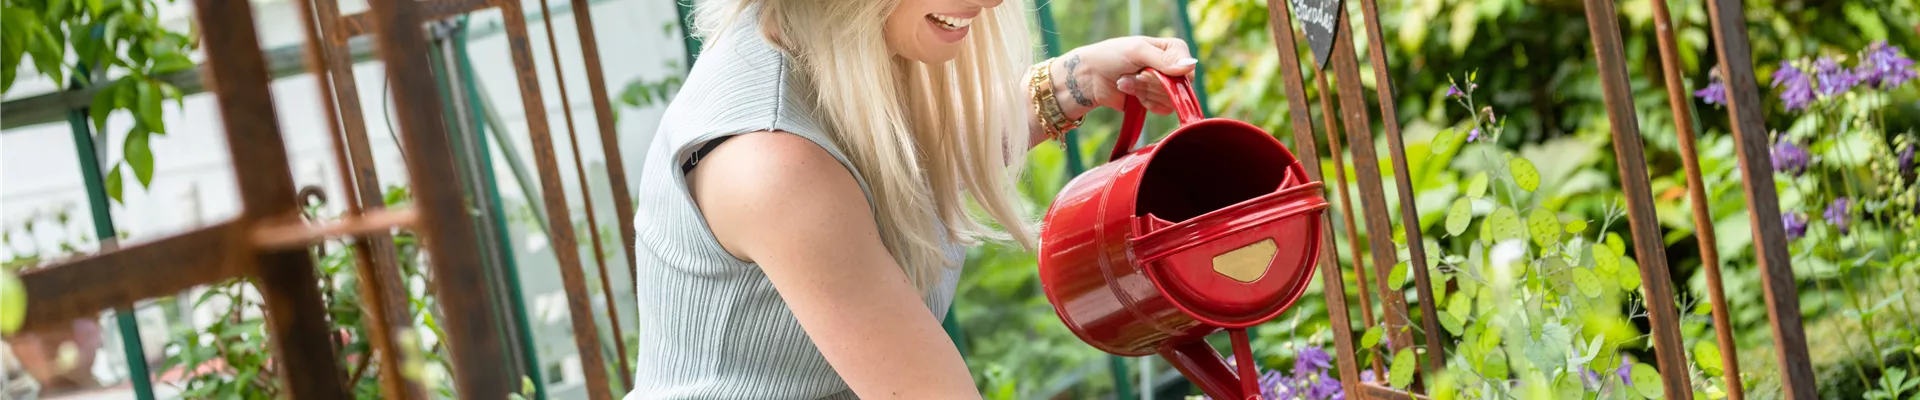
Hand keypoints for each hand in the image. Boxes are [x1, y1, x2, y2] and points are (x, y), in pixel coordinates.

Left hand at [1052, 36, 1198, 117]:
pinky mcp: (1154, 101)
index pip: (1188, 67)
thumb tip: (1190, 66)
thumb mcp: (1137, 51)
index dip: (1171, 74)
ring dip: (1144, 91)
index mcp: (1171, 49)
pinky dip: (1145, 102)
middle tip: (1134, 75)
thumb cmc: (1111, 56)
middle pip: (1179, 86)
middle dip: (1152, 83)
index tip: (1147, 69)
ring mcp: (1163, 86)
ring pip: (1170, 99)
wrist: (1090, 77)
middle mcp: (1171, 68)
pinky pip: (1162, 109)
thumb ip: (1164, 60)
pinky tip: (1130, 94)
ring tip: (1128, 81)